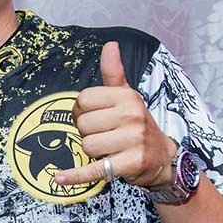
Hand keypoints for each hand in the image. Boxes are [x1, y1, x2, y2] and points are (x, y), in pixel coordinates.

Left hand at [52, 41, 177, 189]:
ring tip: (108, 150)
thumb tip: (110, 45)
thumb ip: (114, 73)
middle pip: (83, 124)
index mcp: (127, 96)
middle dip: (87, 132)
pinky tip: (60, 178)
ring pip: (87, 145)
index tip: (92, 117)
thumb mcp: (127, 97)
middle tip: (103, 136)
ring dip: (92, 151)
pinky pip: (94, 169)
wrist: (163, 158)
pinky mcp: (130, 163)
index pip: (83, 100)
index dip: (80, 111)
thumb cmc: (137, 125)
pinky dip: (76, 175)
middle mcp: (131, 115)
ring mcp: (132, 140)